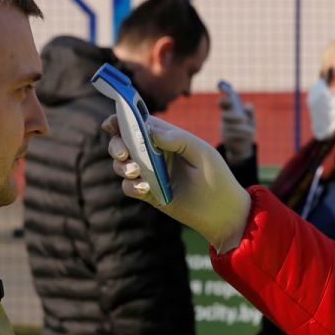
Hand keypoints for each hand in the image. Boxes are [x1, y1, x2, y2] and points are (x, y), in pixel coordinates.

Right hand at [103, 115, 250, 252]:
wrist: (223, 214)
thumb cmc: (218, 178)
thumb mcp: (202, 153)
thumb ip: (178, 139)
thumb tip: (150, 130)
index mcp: (169, 139)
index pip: (141, 124)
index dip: (123, 120)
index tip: (111, 123)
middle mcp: (157, 154)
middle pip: (125, 143)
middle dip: (116, 145)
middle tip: (122, 154)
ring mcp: (152, 174)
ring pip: (123, 165)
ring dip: (122, 166)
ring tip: (136, 172)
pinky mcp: (150, 194)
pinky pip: (129, 187)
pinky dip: (130, 186)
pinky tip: (143, 189)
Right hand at [219, 97, 254, 162]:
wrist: (244, 147)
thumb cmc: (247, 130)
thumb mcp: (251, 120)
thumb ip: (250, 112)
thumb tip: (248, 106)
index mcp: (229, 112)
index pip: (222, 104)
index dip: (224, 100)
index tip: (230, 98)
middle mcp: (224, 120)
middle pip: (224, 115)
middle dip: (234, 117)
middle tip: (244, 119)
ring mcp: (224, 130)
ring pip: (230, 127)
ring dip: (242, 129)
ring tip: (250, 131)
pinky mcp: (226, 139)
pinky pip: (233, 136)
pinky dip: (244, 135)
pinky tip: (250, 135)